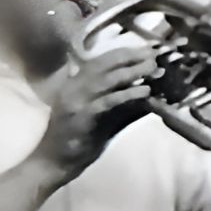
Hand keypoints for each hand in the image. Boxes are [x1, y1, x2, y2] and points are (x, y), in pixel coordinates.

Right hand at [34, 45, 156, 183]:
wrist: (55, 162)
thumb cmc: (82, 137)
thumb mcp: (107, 115)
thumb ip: (126, 103)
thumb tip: (154, 91)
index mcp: (77, 82)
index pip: (103, 60)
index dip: (127, 52)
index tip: (149, 49)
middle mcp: (74, 86)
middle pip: (105, 64)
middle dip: (131, 57)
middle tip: (155, 55)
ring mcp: (76, 100)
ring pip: (106, 79)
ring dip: (132, 71)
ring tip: (153, 68)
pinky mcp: (81, 116)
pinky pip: (107, 101)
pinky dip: (127, 94)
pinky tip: (144, 91)